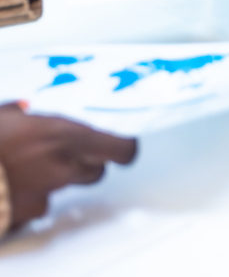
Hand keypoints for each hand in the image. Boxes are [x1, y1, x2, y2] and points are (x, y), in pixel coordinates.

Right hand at [0, 103, 136, 228]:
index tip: (124, 145)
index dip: (124, 148)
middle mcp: (62, 165)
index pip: (120, 148)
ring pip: (70, 185)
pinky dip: (33, 194)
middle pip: (97, 169)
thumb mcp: (6, 113)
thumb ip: (26, 112)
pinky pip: (41, 202)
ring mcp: (47, 190)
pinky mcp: (28, 211)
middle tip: (68, 150)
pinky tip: (15, 182)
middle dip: (88, 161)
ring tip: (33, 163)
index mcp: (65, 135)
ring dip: (62, 176)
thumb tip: (27, 109)